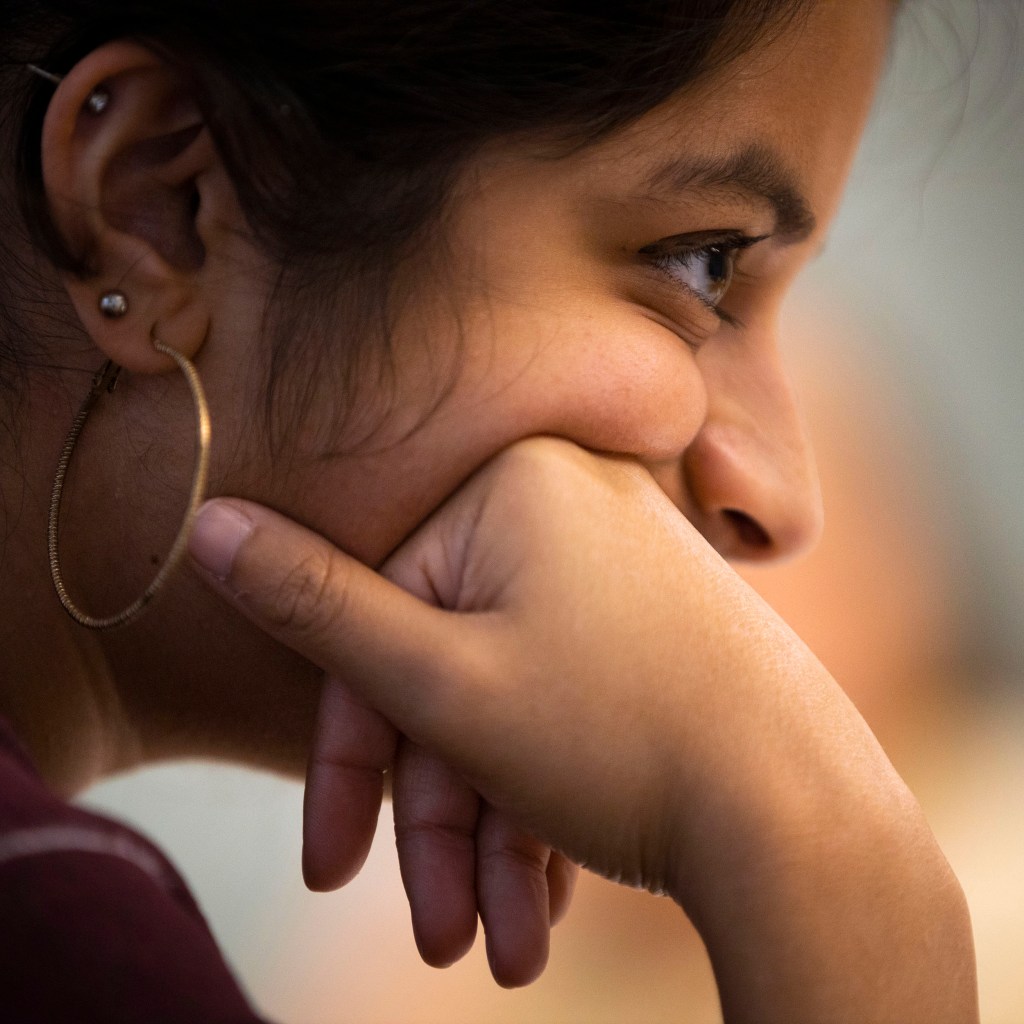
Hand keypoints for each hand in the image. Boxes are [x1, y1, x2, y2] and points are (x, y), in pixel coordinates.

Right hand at [190, 437, 976, 1022]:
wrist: (807, 820)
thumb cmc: (619, 739)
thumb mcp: (439, 681)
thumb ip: (312, 602)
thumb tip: (209, 520)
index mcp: (513, 482)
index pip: (378, 619)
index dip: (350, 757)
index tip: (333, 864)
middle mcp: (572, 503)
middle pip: (448, 672)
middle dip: (437, 820)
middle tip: (442, 933)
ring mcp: (621, 564)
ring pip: (507, 705)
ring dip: (491, 834)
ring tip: (509, 943)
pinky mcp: (653, 623)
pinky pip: (565, 704)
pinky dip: (546, 798)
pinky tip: (551, 892)